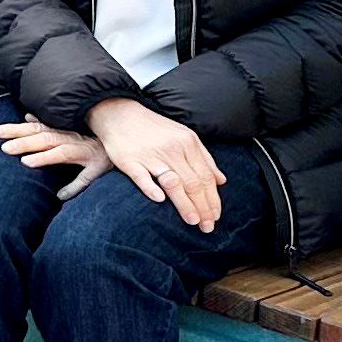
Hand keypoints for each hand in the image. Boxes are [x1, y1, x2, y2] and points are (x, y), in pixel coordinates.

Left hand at [0, 117, 113, 199]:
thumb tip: (29, 117)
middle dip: (24, 141)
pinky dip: (74, 186)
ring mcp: (87, 152)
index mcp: (65, 132)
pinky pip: (87, 178)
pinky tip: (61, 196)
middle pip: (45, 138)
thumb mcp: (72, 129)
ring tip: (25, 162)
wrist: (129, 143)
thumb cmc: (96, 138)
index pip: (36, 128)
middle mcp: (74, 140)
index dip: (16, 130)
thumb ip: (49, 125)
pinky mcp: (100, 167)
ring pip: (63, 152)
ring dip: (44, 157)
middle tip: (3, 147)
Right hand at [89, 97, 224, 230]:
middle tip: (207, 226)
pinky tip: (159, 200)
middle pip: (192, 182)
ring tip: (192, 221)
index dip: (213, 199)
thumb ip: (204, 158)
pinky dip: (151, 188)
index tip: (216, 216)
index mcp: (188, 143)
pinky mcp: (129, 160)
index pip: (205, 176)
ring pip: (172, 182)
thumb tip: (221, 180)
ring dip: (184, 204)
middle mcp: (172, 149)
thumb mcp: (184, 136)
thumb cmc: (154, 129)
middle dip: (203, 207)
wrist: (120, 114)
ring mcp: (150, 155)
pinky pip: (142, 176)